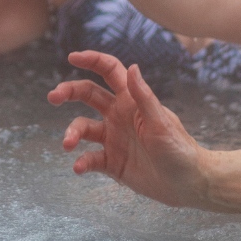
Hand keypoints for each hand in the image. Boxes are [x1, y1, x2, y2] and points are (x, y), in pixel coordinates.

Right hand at [48, 50, 207, 207]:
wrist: (188, 184)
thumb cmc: (179, 149)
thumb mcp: (161, 122)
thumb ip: (144, 97)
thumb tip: (132, 67)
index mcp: (131, 101)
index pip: (109, 72)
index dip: (91, 60)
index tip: (72, 56)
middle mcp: (119, 115)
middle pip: (87, 94)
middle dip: (68, 92)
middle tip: (53, 97)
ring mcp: (113, 138)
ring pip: (83, 128)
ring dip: (72, 133)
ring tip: (68, 144)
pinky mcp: (111, 162)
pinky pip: (90, 158)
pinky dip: (81, 162)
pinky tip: (79, 168)